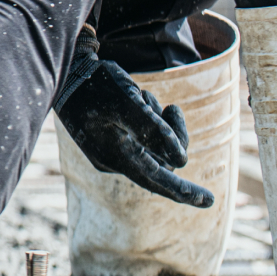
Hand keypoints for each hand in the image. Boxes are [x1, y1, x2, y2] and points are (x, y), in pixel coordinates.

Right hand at [53, 46, 213, 207]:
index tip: (210, 201)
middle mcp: (115, 161)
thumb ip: (155, 130)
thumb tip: (181, 160)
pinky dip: (149, 122)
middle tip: (173, 109)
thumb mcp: (126, 101)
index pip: (158, 179)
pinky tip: (138, 99)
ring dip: (159, 123)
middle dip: (174, 136)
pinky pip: (143, 141)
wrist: (66, 75)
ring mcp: (112, 153)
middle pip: (162, 162)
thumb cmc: (96, 85)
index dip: (185, 191)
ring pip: (154, 149)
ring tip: (143, 96)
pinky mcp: (112, 143)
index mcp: (117, 155)